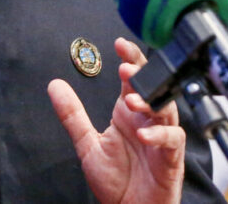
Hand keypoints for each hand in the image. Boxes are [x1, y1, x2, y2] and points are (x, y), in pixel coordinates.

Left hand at [48, 38, 184, 203]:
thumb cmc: (116, 183)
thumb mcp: (87, 144)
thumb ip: (73, 115)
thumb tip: (55, 86)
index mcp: (128, 113)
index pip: (133, 78)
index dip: (130, 59)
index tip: (120, 45)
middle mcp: (146, 120)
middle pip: (153, 86)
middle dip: (143, 74)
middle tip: (127, 68)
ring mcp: (160, 137)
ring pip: (165, 109)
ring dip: (150, 102)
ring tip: (133, 100)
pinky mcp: (170, 158)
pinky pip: (171, 139)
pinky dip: (160, 134)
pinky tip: (144, 133)